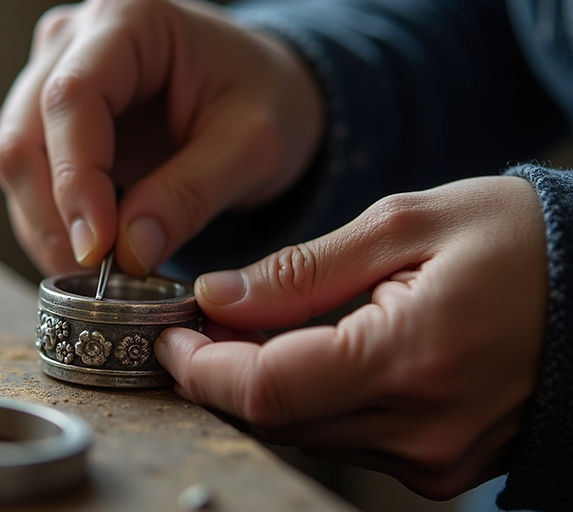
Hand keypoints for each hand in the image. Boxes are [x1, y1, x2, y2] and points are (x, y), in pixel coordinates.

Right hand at [0, 0, 323, 275]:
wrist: (261, 91)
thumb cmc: (265, 99)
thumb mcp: (253, 147)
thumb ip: (191, 195)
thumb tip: (129, 253)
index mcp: (130, 17)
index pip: (72, 97)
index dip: (74, 180)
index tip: (96, 250)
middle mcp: (75, 36)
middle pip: (25, 133)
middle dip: (54, 215)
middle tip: (96, 279)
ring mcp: (52, 73)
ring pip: (15, 160)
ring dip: (47, 227)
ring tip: (98, 276)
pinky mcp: (48, 117)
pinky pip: (28, 177)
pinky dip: (51, 224)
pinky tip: (90, 255)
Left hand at [155, 176, 547, 499]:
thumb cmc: (519, 240)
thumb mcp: (404, 225)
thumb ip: (301, 271)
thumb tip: (218, 296)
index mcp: (411, 357)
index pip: (266, 389)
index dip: (202, 365)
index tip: (170, 332)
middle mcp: (422, 427)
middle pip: (275, 420)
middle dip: (219, 374)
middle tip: (198, 323)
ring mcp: (434, 456)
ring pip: (303, 434)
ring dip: (259, 388)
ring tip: (247, 331)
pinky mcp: (439, 464)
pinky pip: (343, 439)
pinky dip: (306, 400)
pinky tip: (302, 355)